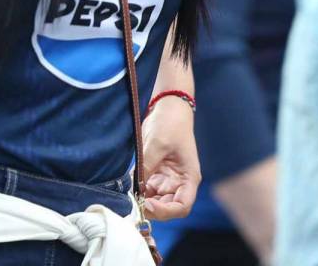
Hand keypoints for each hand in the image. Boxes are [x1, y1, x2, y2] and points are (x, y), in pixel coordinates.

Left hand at [140, 96, 199, 219]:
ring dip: (143, 199)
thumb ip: (147, 167)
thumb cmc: (170, 123)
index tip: (148, 204)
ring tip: (130, 193)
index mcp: (188, 177)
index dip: (166, 211)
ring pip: (155, 199)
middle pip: (167, 206)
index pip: (182, 206)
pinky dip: (138, 189)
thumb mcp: (157, 144)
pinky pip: (146, 187)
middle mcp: (179, 181)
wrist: (168, 106)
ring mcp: (167, 178)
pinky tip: (129, 184)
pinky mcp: (156, 171)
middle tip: (134, 202)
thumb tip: (135, 187)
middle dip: (151, 208)